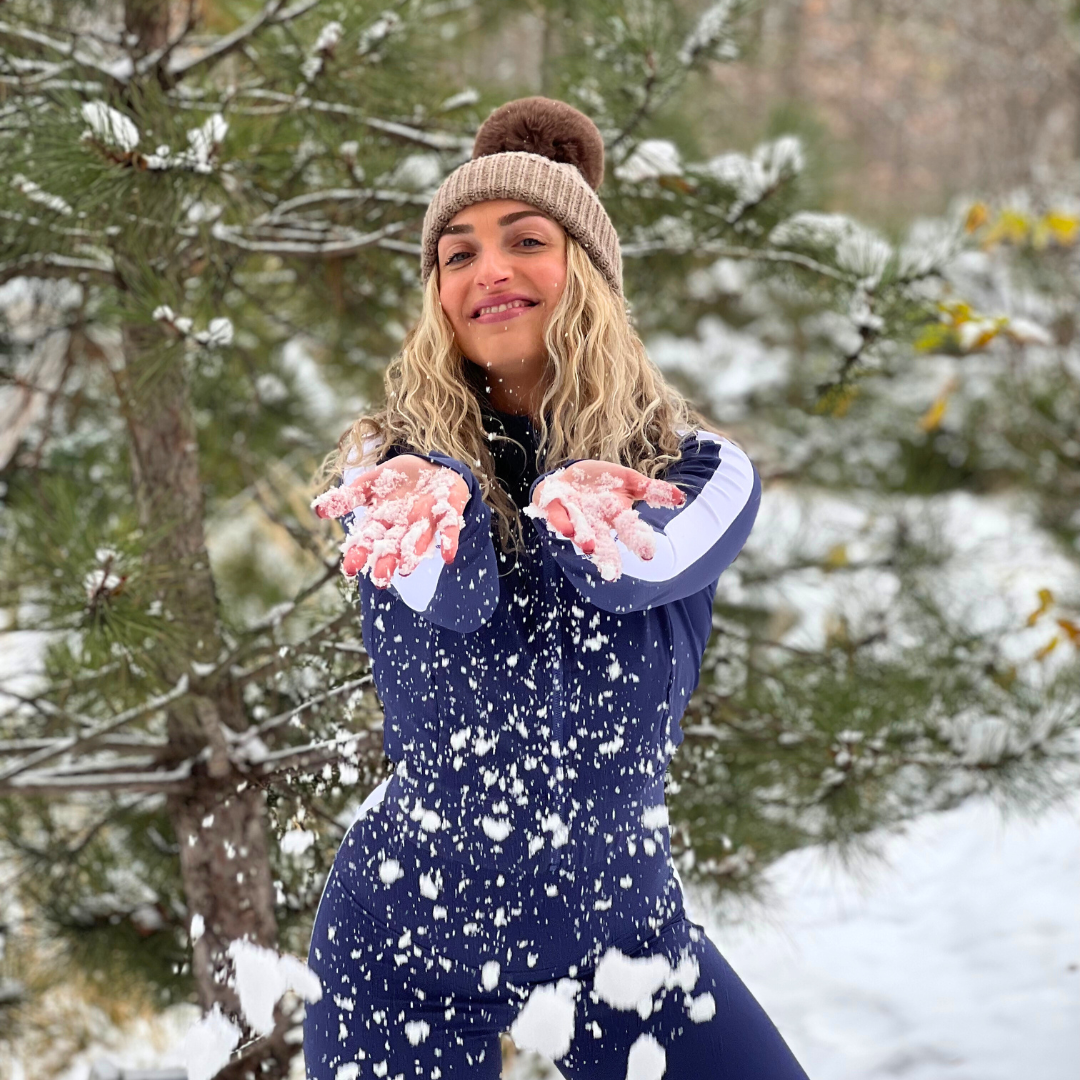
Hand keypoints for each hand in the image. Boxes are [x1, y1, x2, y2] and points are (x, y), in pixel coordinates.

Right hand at [312, 455, 469, 587]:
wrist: (433, 468)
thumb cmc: (398, 480)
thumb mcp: (370, 483)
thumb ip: (348, 497)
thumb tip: (317, 510)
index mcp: (381, 522)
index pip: (367, 540)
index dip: (359, 553)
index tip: (349, 569)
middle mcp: (403, 528)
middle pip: (392, 547)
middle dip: (386, 563)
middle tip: (379, 581)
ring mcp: (426, 522)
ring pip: (418, 541)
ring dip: (412, 554)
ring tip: (405, 568)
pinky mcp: (448, 513)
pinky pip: (449, 529)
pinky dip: (448, 541)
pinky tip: (448, 555)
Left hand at [524, 459, 684, 580]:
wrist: (569, 476)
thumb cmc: (602, 483)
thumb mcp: (629, 481)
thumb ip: (653, 491)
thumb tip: (681, 498)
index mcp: (615, 517)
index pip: (630, 531)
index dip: (638, 541)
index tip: (648, 554)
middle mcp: (595, 523)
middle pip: (603, 543)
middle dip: (608, 557)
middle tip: (613, 574)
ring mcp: (574, 516)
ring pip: (580, 531)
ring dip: (584, 539)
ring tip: (589, 547)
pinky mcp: (554, 508)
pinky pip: (556, 516)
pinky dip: (561, 522)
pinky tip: (566, 529)